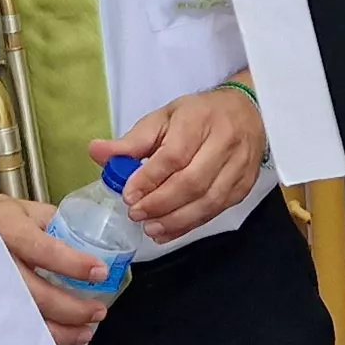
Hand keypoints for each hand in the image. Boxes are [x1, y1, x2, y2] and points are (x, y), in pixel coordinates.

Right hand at [0, 192, 106, 344]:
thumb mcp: (20, 209)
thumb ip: (53, 222)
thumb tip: (90, 240)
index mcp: (6, 229)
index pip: (43, 250)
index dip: (73, 264)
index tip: (99, 272)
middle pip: (36, 293)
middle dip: (73, 308)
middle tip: (98, 312)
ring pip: (24, 319)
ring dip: (61, 330)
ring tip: (85, 331)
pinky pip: (11, 331)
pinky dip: (38, 339)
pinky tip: (58, 338)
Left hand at [91, 83, 265, 241]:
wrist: (247, 114)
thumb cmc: (199, 116)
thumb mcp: (163, 118)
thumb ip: (131, 141)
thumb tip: (97, 152)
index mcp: (199, 120)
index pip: (174, 155)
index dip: (150, 178)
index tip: (128, 194)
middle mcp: (224, 143)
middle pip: (192, 182)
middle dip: (160, 203)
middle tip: (136, 213)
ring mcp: (238, 167)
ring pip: (208, 201)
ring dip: (175, 220)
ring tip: (150, 227)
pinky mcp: (244, 186)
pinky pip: (216, 211)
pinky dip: (189, 225)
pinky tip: (168, 231)